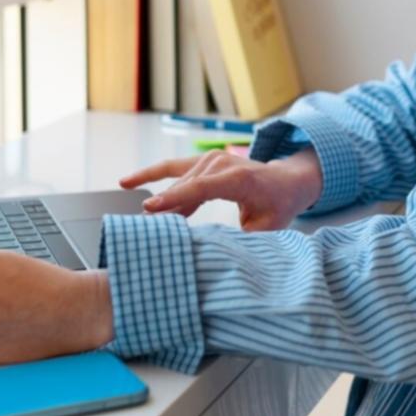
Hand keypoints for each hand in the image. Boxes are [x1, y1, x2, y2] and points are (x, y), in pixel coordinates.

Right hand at [120, 147, 322, 231]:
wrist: (287, 180)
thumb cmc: (278, 205)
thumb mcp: (267, 229)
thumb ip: (241, 239)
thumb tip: (214, 254)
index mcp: (238, 179)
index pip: (200, 188)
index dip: (174, 199)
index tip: (149, 208)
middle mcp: (221, 164)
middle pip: (183, 187)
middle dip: (161, 209)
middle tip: (140, 233)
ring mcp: (210, 160)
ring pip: (176, 182)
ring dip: (158, 202)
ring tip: (138, 223)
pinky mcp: (202, 163)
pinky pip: (172, 168)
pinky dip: (151, 176)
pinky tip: (128, 182)